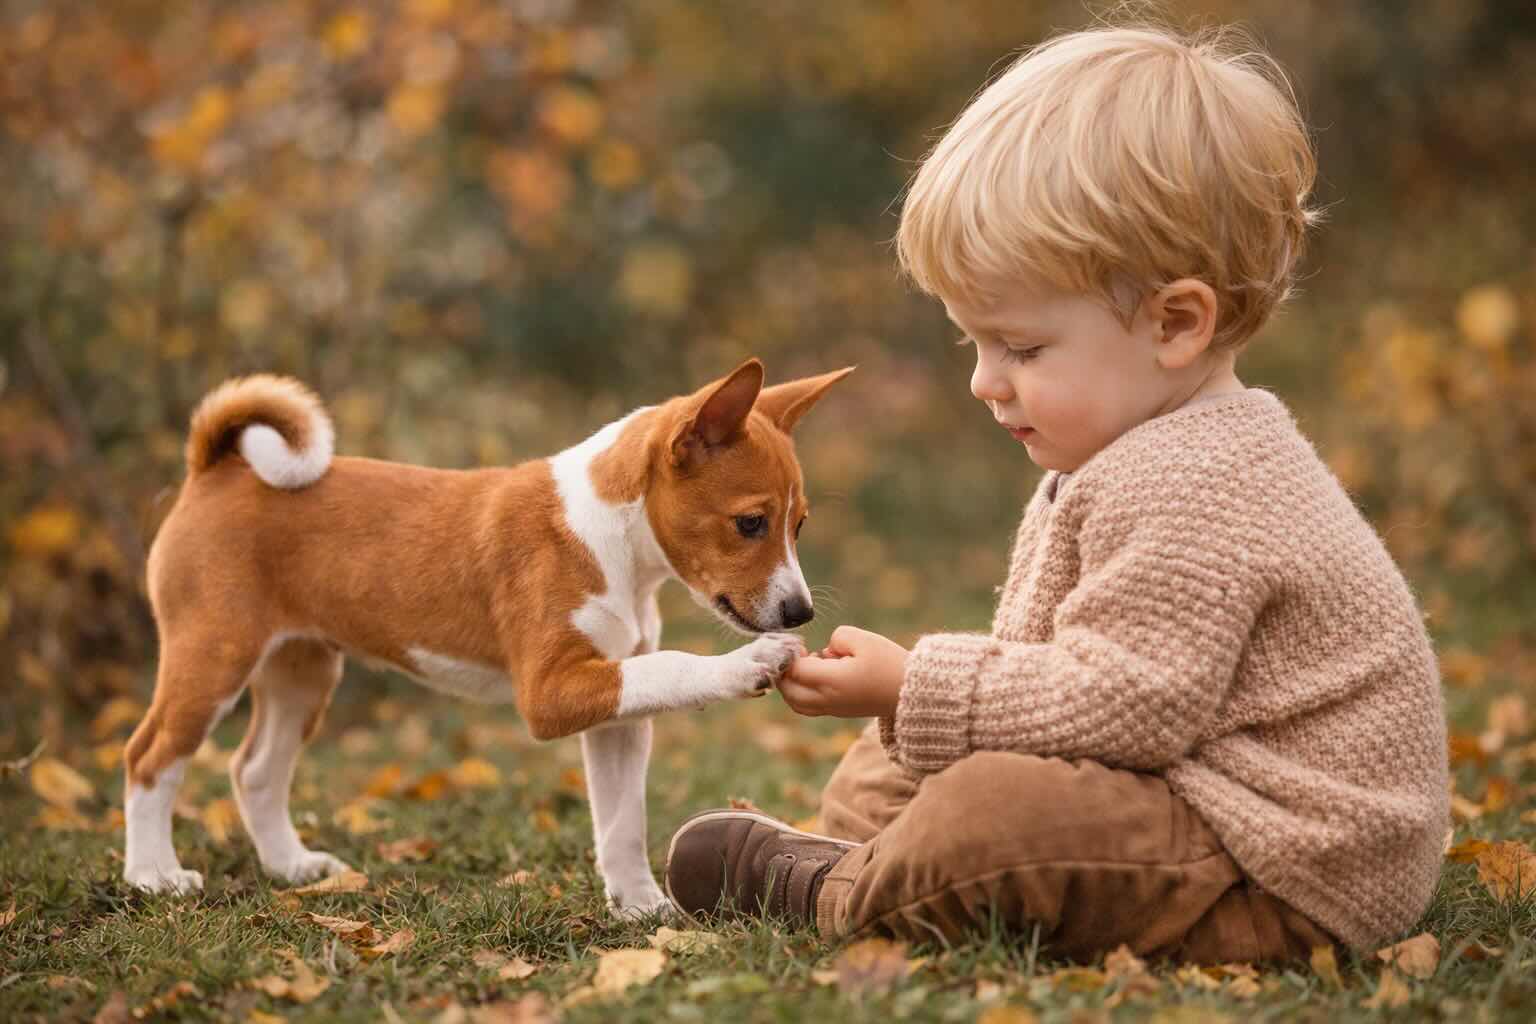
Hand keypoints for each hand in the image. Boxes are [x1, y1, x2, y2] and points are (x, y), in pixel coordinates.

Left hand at [777, 625, 906, 718]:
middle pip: (788, 690)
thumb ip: (837, 638)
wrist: (913, 693)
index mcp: (831, 682)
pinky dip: (802, 691)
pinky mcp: (838, 711)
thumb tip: (825, 650)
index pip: (793, 670)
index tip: (797, 641)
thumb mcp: (864, 640)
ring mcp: (832, 709)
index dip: (788, 654)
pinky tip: (819, 673)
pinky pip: (807, 706)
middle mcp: (827, 700)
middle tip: (798, 651)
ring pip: (795, 702)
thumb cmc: (890, 664)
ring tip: (808, 662)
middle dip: (784, 670)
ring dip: (792, 683)